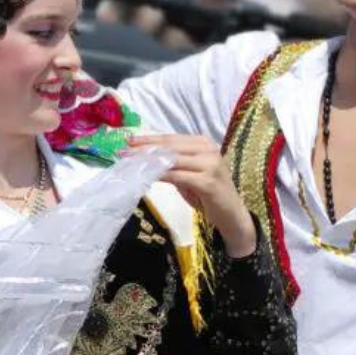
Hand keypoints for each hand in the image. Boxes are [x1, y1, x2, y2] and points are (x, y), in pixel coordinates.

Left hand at [125, 135, 256, 257]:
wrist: (232, 215)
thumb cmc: (209, 196)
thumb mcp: (189, 176)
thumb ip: (173, 165)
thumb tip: (147, 158)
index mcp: (203, 144)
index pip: (171, 138)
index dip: (149, 139)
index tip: (129, 141)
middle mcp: (208, 149)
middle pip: (170, 146)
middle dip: (145, 149)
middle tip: (123, 151)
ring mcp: (210, 164)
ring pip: (173, 159)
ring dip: (150, 161)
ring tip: (131, 163)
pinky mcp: (208, 181)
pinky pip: (178, 176)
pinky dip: (162, 176)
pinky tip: (148, 176)